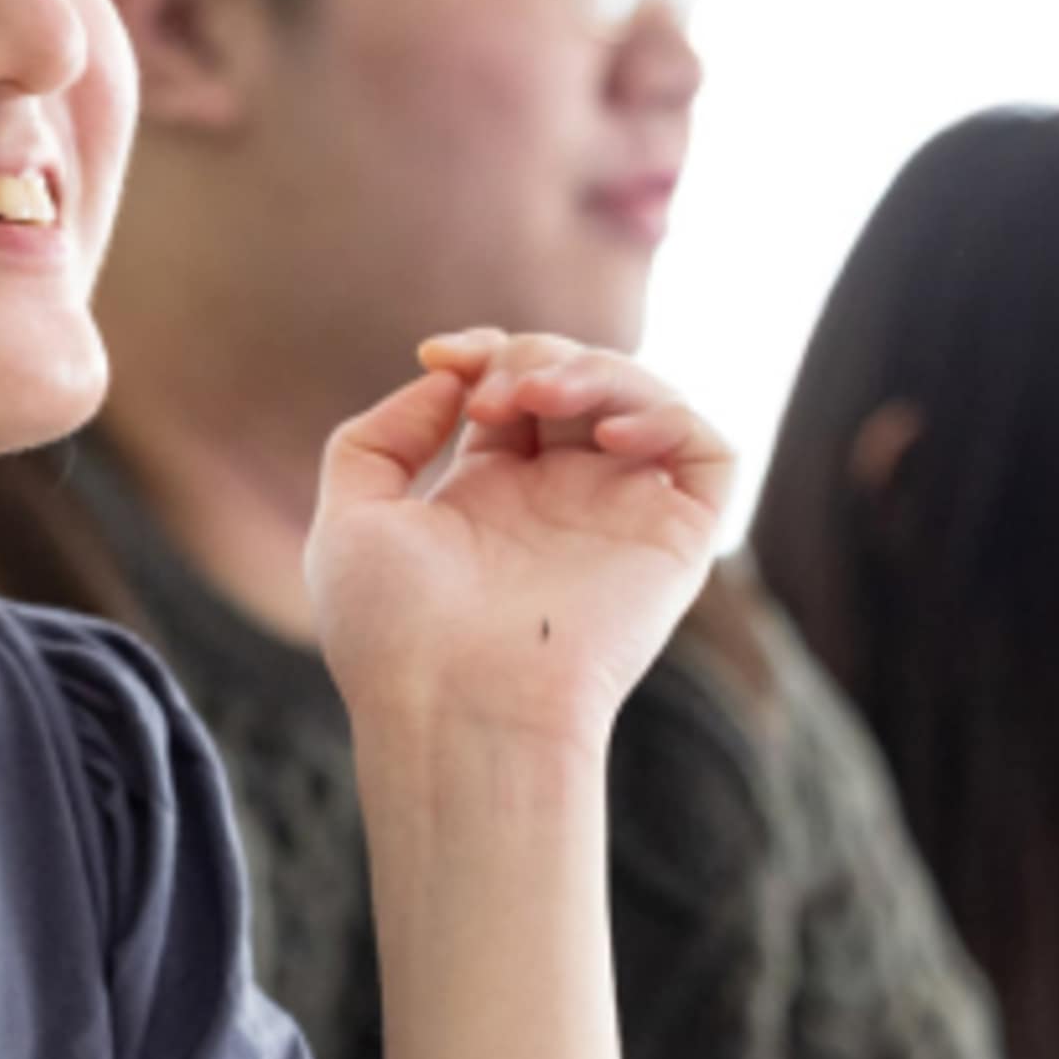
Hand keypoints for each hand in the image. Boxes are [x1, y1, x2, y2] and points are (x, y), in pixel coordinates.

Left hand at [306, 331, 729, 767]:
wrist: (455, 708)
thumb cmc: (394, 635)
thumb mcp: (351, 519)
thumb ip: (381, 437)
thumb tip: (450, 382)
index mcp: (491, 495)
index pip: (514, 387)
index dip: (486, 350)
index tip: (441, 356)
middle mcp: (562, 500)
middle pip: (576, 377)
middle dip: (530, 354)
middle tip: (489, 397)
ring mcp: (621, 516)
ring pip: (641, 397)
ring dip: (592, 369)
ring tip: (534, 396)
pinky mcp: (676, 540)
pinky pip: (707, 451)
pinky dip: (667, 415)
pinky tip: (606, 434)